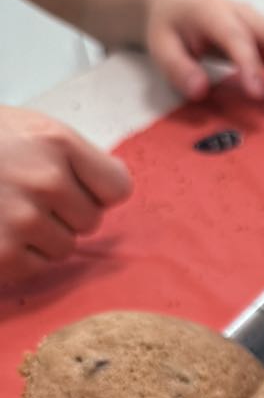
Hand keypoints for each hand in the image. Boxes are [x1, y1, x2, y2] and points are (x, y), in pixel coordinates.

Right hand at [0, 106, 131, 286]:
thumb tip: (110, 192)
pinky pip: (35, 267)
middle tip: (26, 195)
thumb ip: (71, 158)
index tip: (76, 185)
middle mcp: (44, 181)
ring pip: (65, 248)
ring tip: (6, 212)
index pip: (118, 187)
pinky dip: (18, 256)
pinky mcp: (4, 255)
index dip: (97, 189)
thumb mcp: (27, 129)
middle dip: (65, 213)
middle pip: (91, 221)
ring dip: (42, 237)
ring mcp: (23, 220)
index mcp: (56, 143)